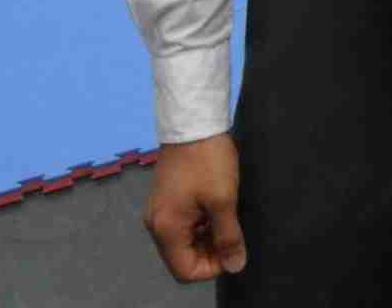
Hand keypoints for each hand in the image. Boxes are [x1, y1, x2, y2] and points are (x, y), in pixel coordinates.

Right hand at [143, 133, 245, 282]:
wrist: (193, 121)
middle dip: (210, 252)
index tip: (233, 250)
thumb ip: (229, 237)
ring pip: (184, 240)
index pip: (185, 270)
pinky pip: (182, 223)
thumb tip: (235, 265)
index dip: (212, 267)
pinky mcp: (166, 197)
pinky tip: (216, 208)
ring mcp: (159, 209)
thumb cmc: (208, 161)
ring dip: (207, 237)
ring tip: (227, 218)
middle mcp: (156, 223)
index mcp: (166, 228)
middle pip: (183, 257)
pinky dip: (200, 223)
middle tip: (233, 234)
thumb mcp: (223, 200)